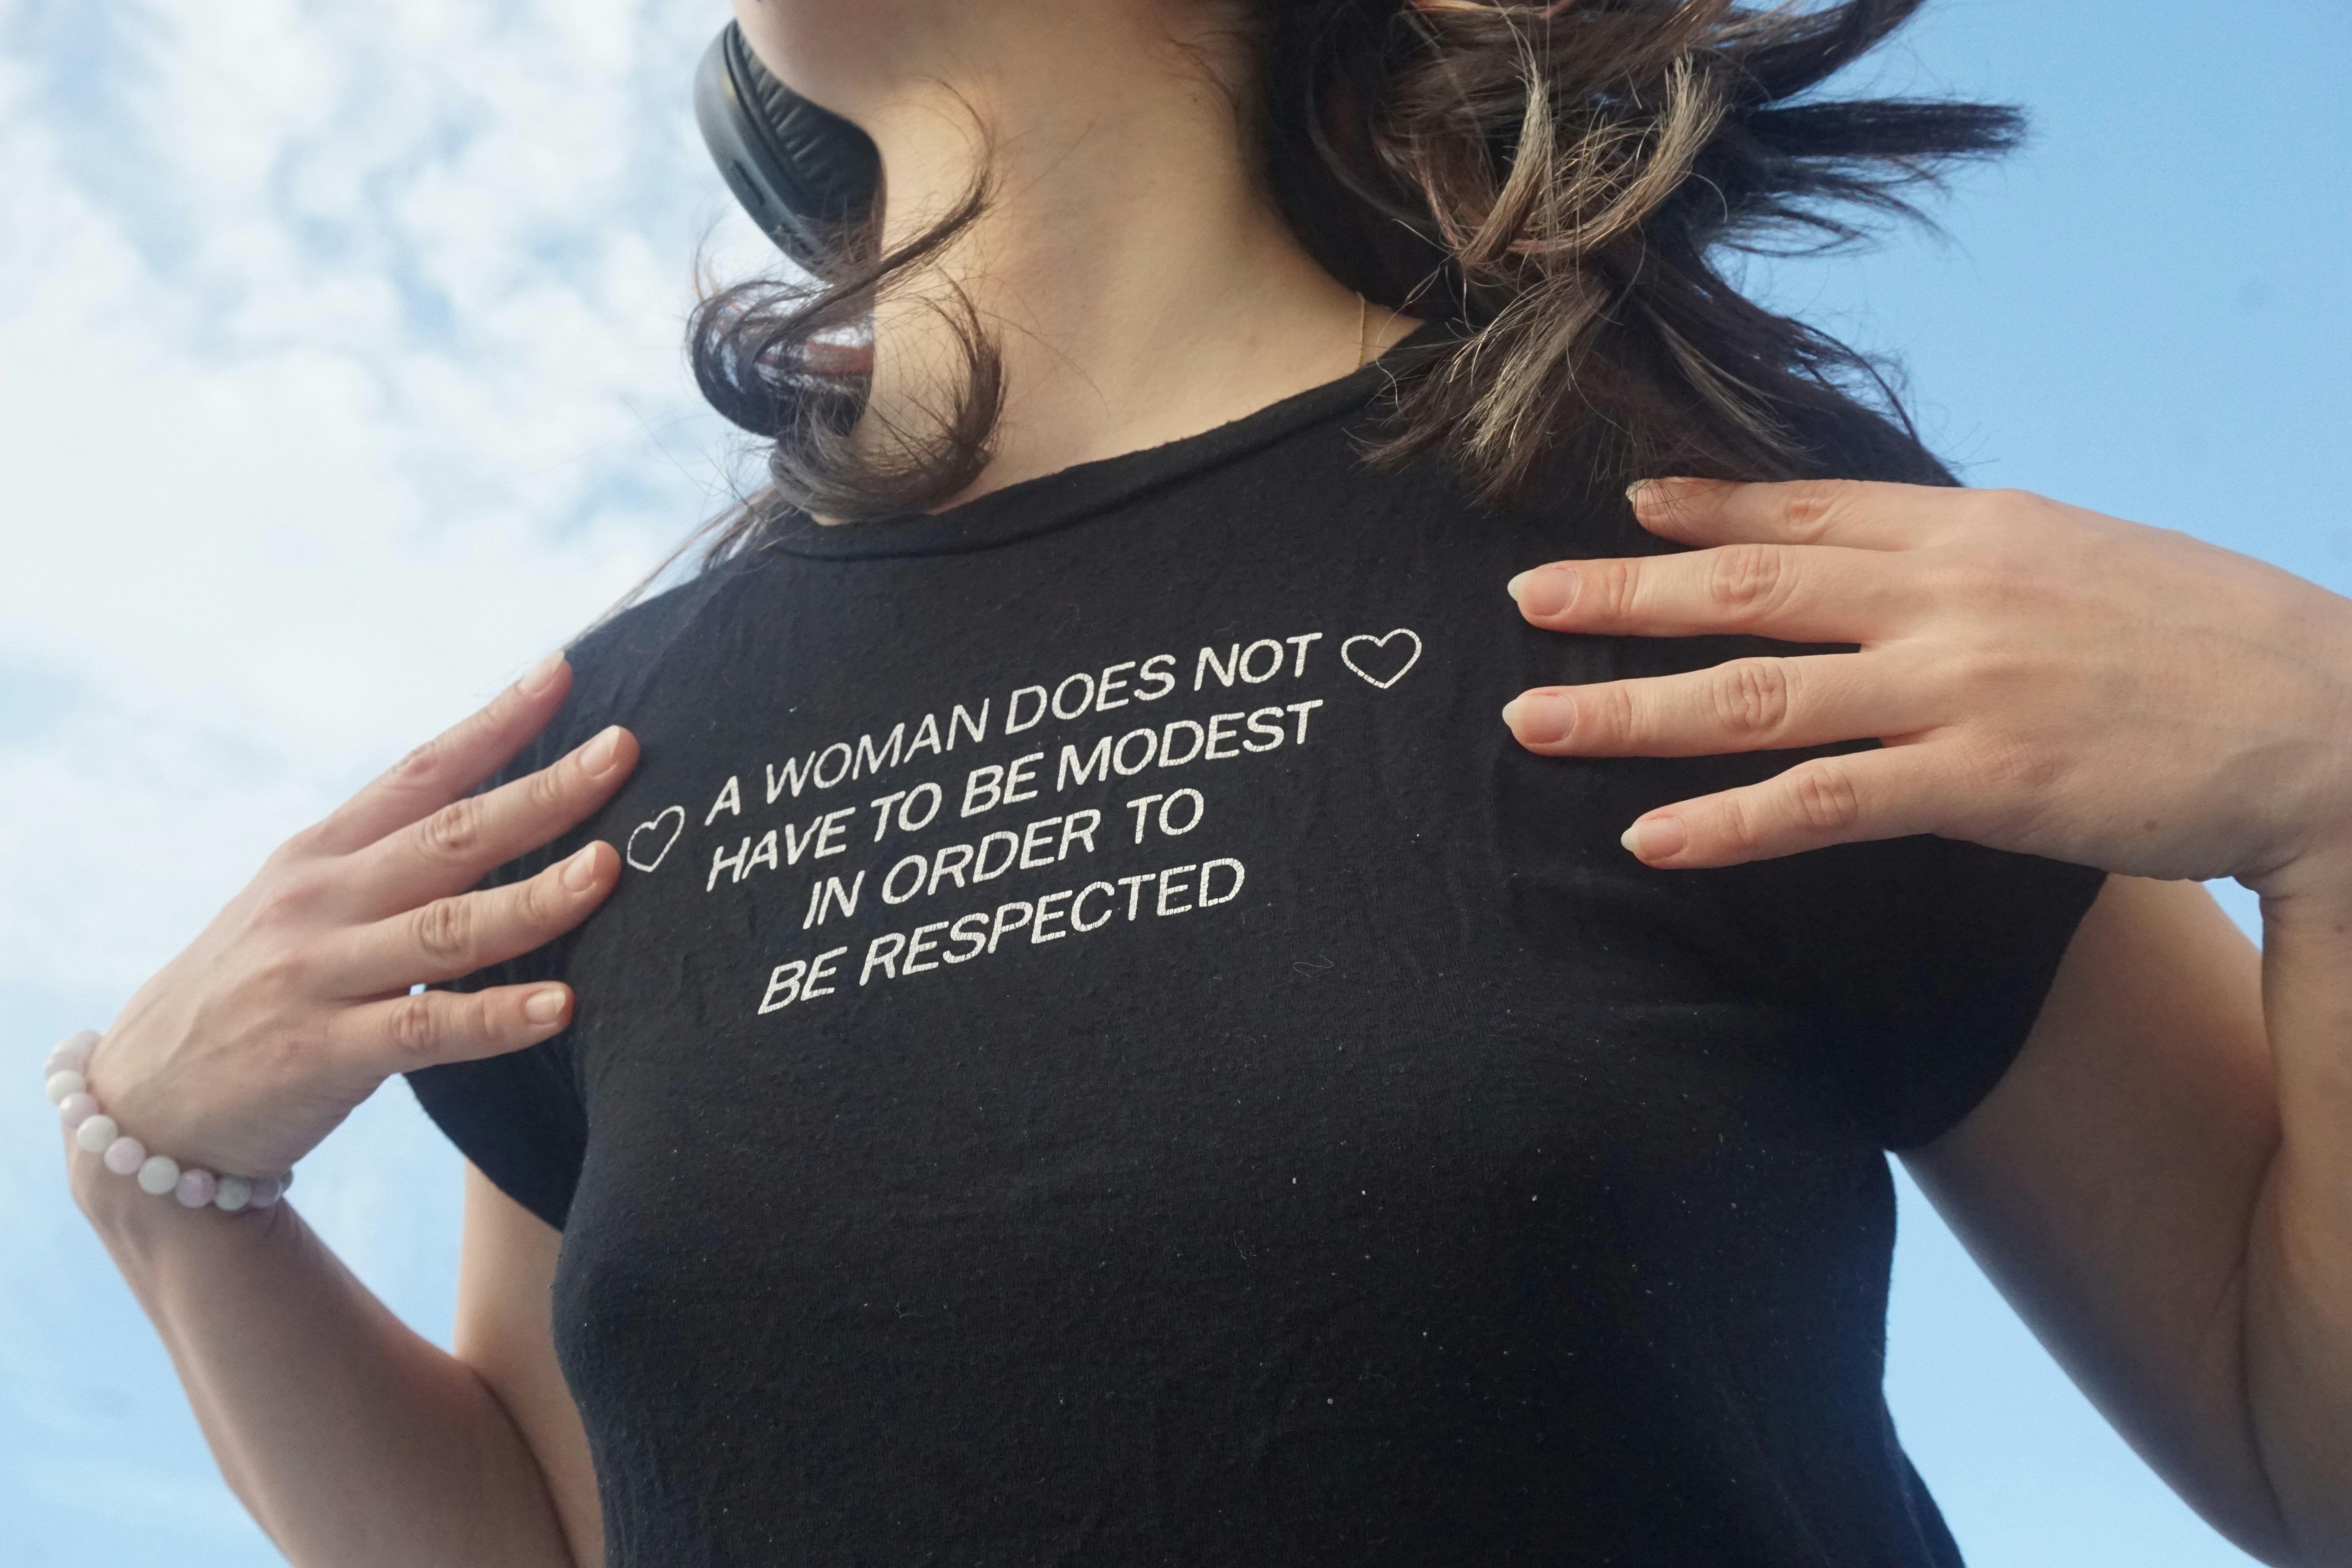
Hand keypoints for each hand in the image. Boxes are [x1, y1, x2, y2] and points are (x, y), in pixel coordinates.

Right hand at [70, 654, 636, 1200]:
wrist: (146, 1106)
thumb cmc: (257, 992)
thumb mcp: (307, 907)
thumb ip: (391, 865)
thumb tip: (505, 815)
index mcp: (323, 854)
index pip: (421, 771)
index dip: (493, 720)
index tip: (563, 672)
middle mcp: (321, 900)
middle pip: (449, 836)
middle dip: (541, 793)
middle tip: (621, 752)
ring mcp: (320, 975)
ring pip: (447, 928)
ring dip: (534, 899)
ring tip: (606, 870)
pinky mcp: (322, 1054)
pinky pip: (428, 1030)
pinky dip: (498, 1017)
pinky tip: (562, 1006)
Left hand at [1502, 479, 2351, 895]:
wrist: (2326, 718)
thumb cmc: (2203, 644)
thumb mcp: (2078, 559)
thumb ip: (1971, 560)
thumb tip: (1892, 560)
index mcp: (1974, 530)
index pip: (1808, 506)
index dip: (1705, 506)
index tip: (1623, 506)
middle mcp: (1947, 594)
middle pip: (1749, 585)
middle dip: (1624, 593)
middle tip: (1524, 598)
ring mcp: (1958, 688)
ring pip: (1754, 695)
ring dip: (1630, 709)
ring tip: (1534, 719)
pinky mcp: (1981, 784)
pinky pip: (1822, 804)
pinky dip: (1727, 824)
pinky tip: (1651, 839)